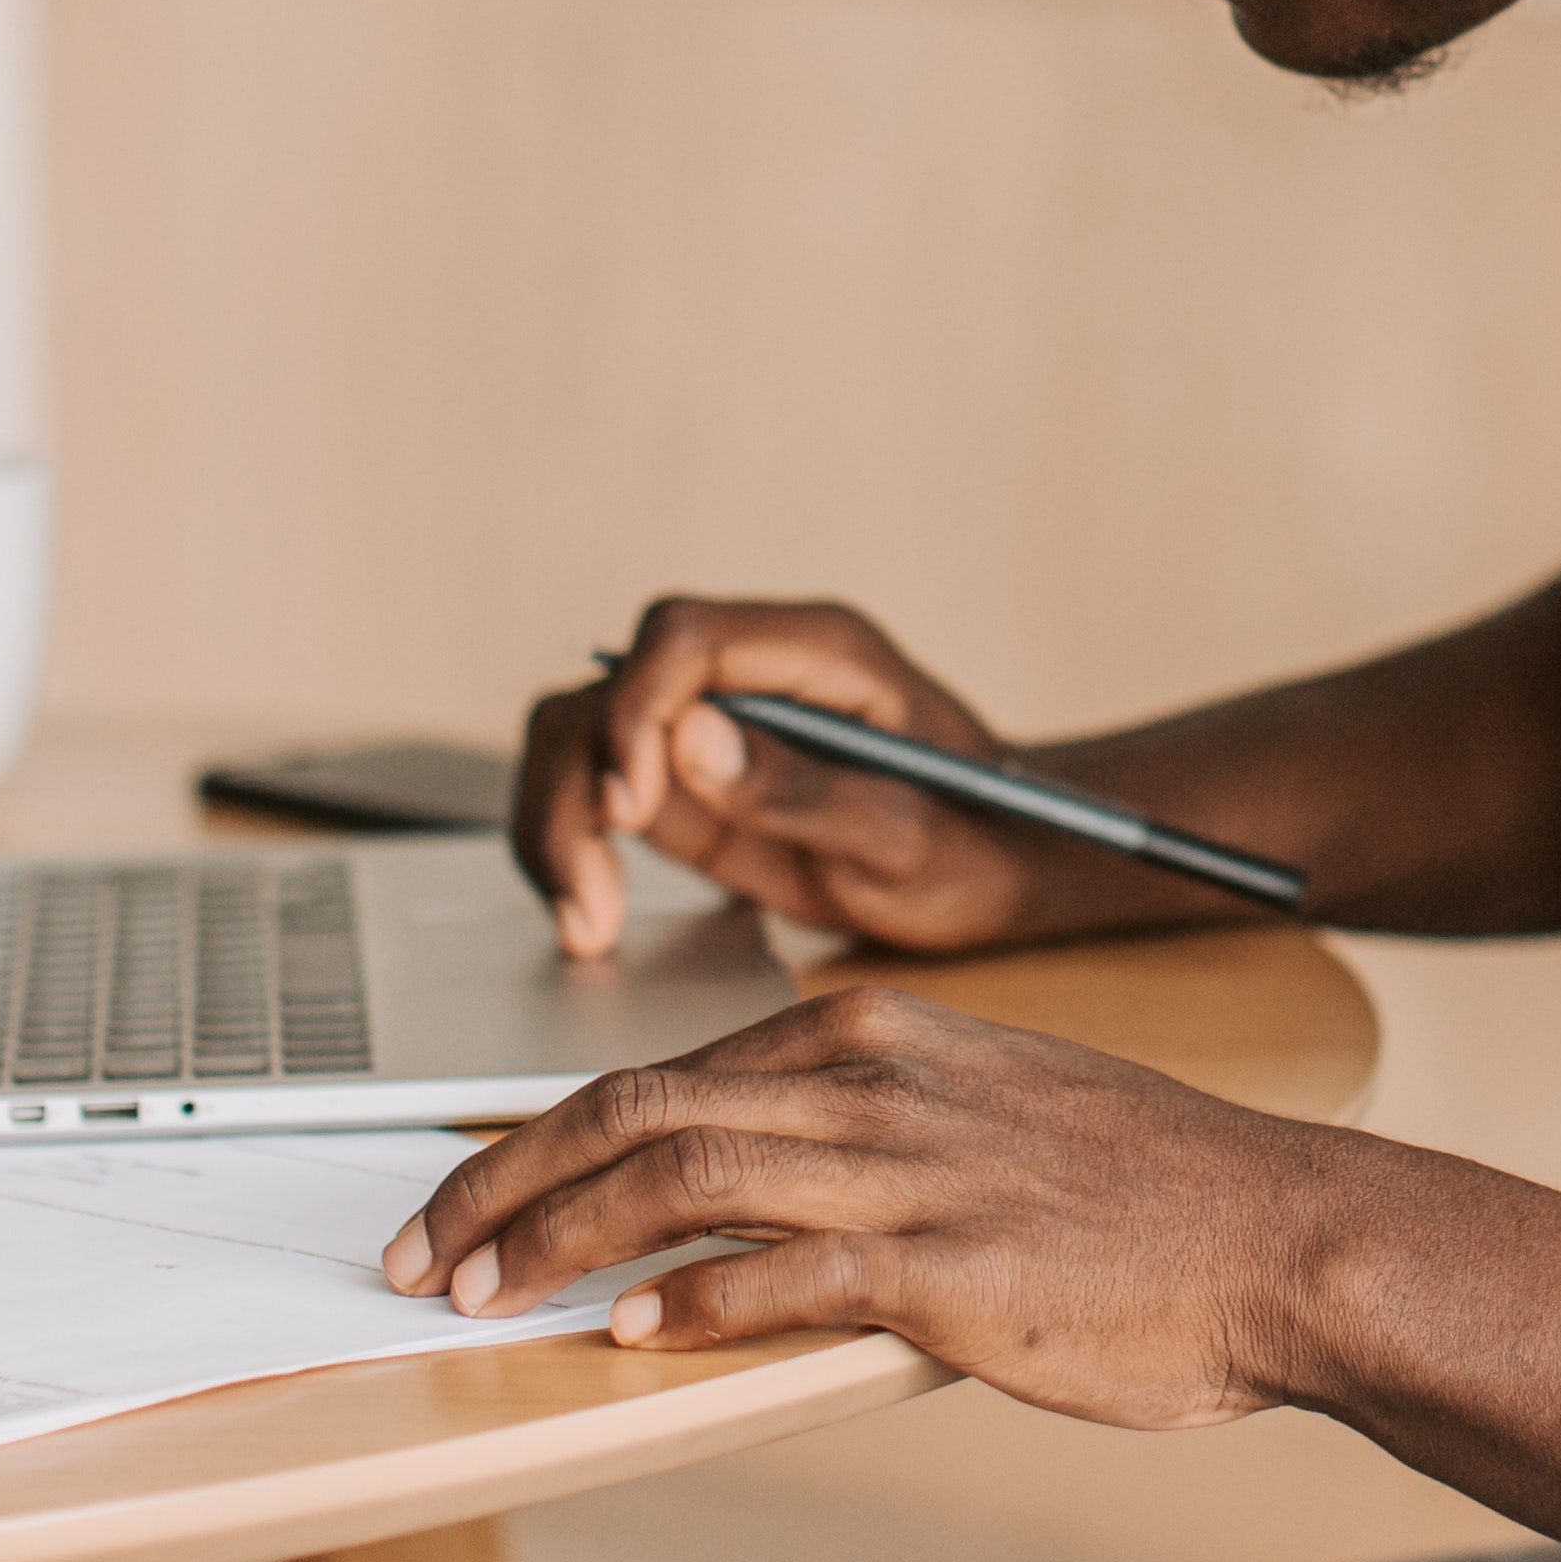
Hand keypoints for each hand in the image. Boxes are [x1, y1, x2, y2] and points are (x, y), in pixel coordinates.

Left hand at [375, 979, 1363, 1427]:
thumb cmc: (1145, 1192)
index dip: (536, 1140)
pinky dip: (687, 1305)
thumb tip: (742, 1193)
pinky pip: (779, 1277)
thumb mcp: (988, 1112)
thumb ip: (867, 1132)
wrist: (1282, 1236)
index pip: (656, 1073)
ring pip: (676, 1180)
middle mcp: (875, 1082)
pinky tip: (626, 1338)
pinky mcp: (945, 1265)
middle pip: (632, 1112)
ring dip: (555, 1245)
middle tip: (418, 1252)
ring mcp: (908, 1171)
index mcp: (874, 1035)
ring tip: (479, 1299)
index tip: (464, 1197)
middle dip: (502, 1185)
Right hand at [517, 597, 1045, 959]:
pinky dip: (571, 848)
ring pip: (580, 735)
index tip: (628, 808)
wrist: (1001, 868)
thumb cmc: (977, 843)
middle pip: (610, 687)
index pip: (683, 637)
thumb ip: (803, 790)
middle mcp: (753, 671)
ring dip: (558, 822)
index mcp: (820, 651)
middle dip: (575, 784)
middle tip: (590, 896)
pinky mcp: (689, 780)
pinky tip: (589, 921)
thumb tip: (689, 741)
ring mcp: (713, 723)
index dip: (634, 713)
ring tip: (587, 924)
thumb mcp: (907, 836)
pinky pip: (595, 791)